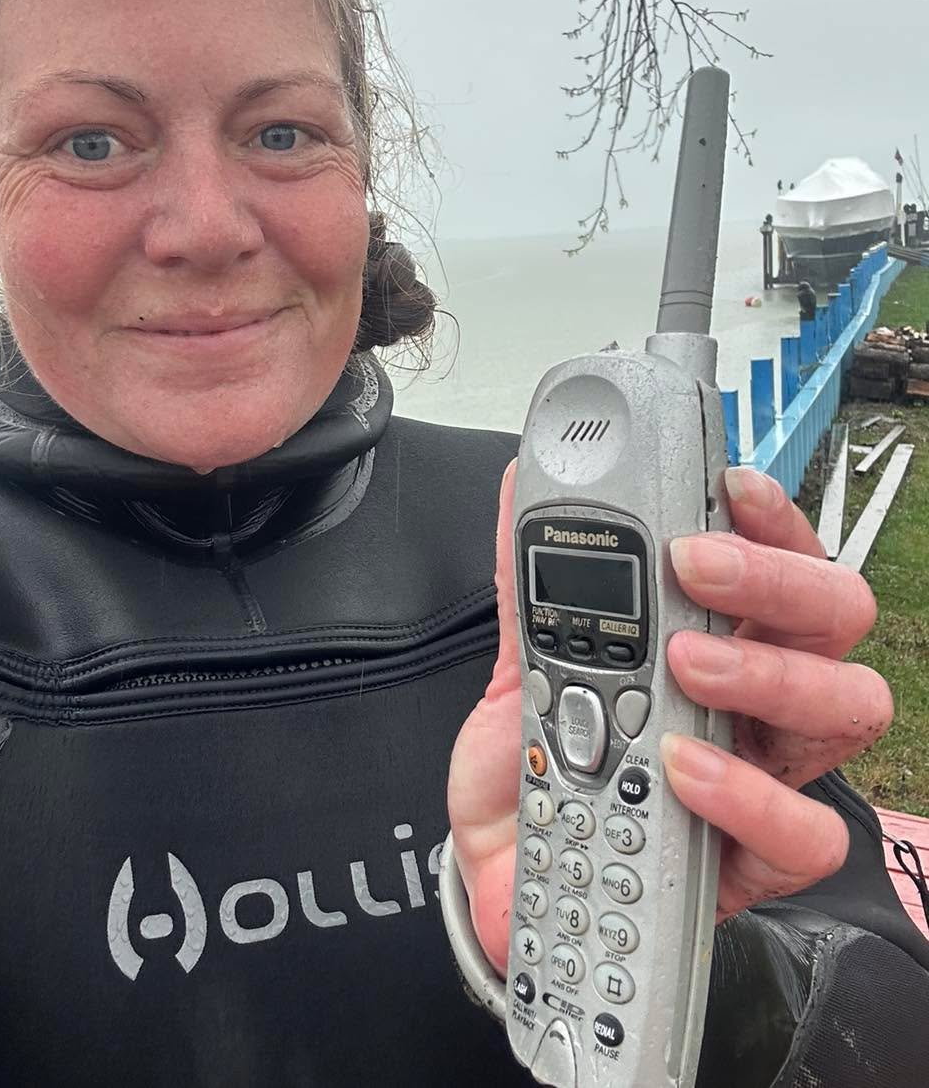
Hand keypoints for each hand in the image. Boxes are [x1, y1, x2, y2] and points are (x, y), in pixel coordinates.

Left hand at [447, 462, 891, 972]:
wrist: (504, 865)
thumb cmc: (538, 761)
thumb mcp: (528, 661)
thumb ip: (533, 581)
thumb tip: (525, 486)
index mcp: (719, 634)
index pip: (782, 557)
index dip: (771, 516)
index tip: (730, 487)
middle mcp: (757, 698)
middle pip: (836, 615)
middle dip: (775, 577)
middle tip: (692, 567)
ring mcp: (764, 774)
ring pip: (847, 707)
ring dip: (769, 671)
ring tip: (686, 664)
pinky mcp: (750, 860)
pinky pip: (805, 835)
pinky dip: (748, 795)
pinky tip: (682, 770)